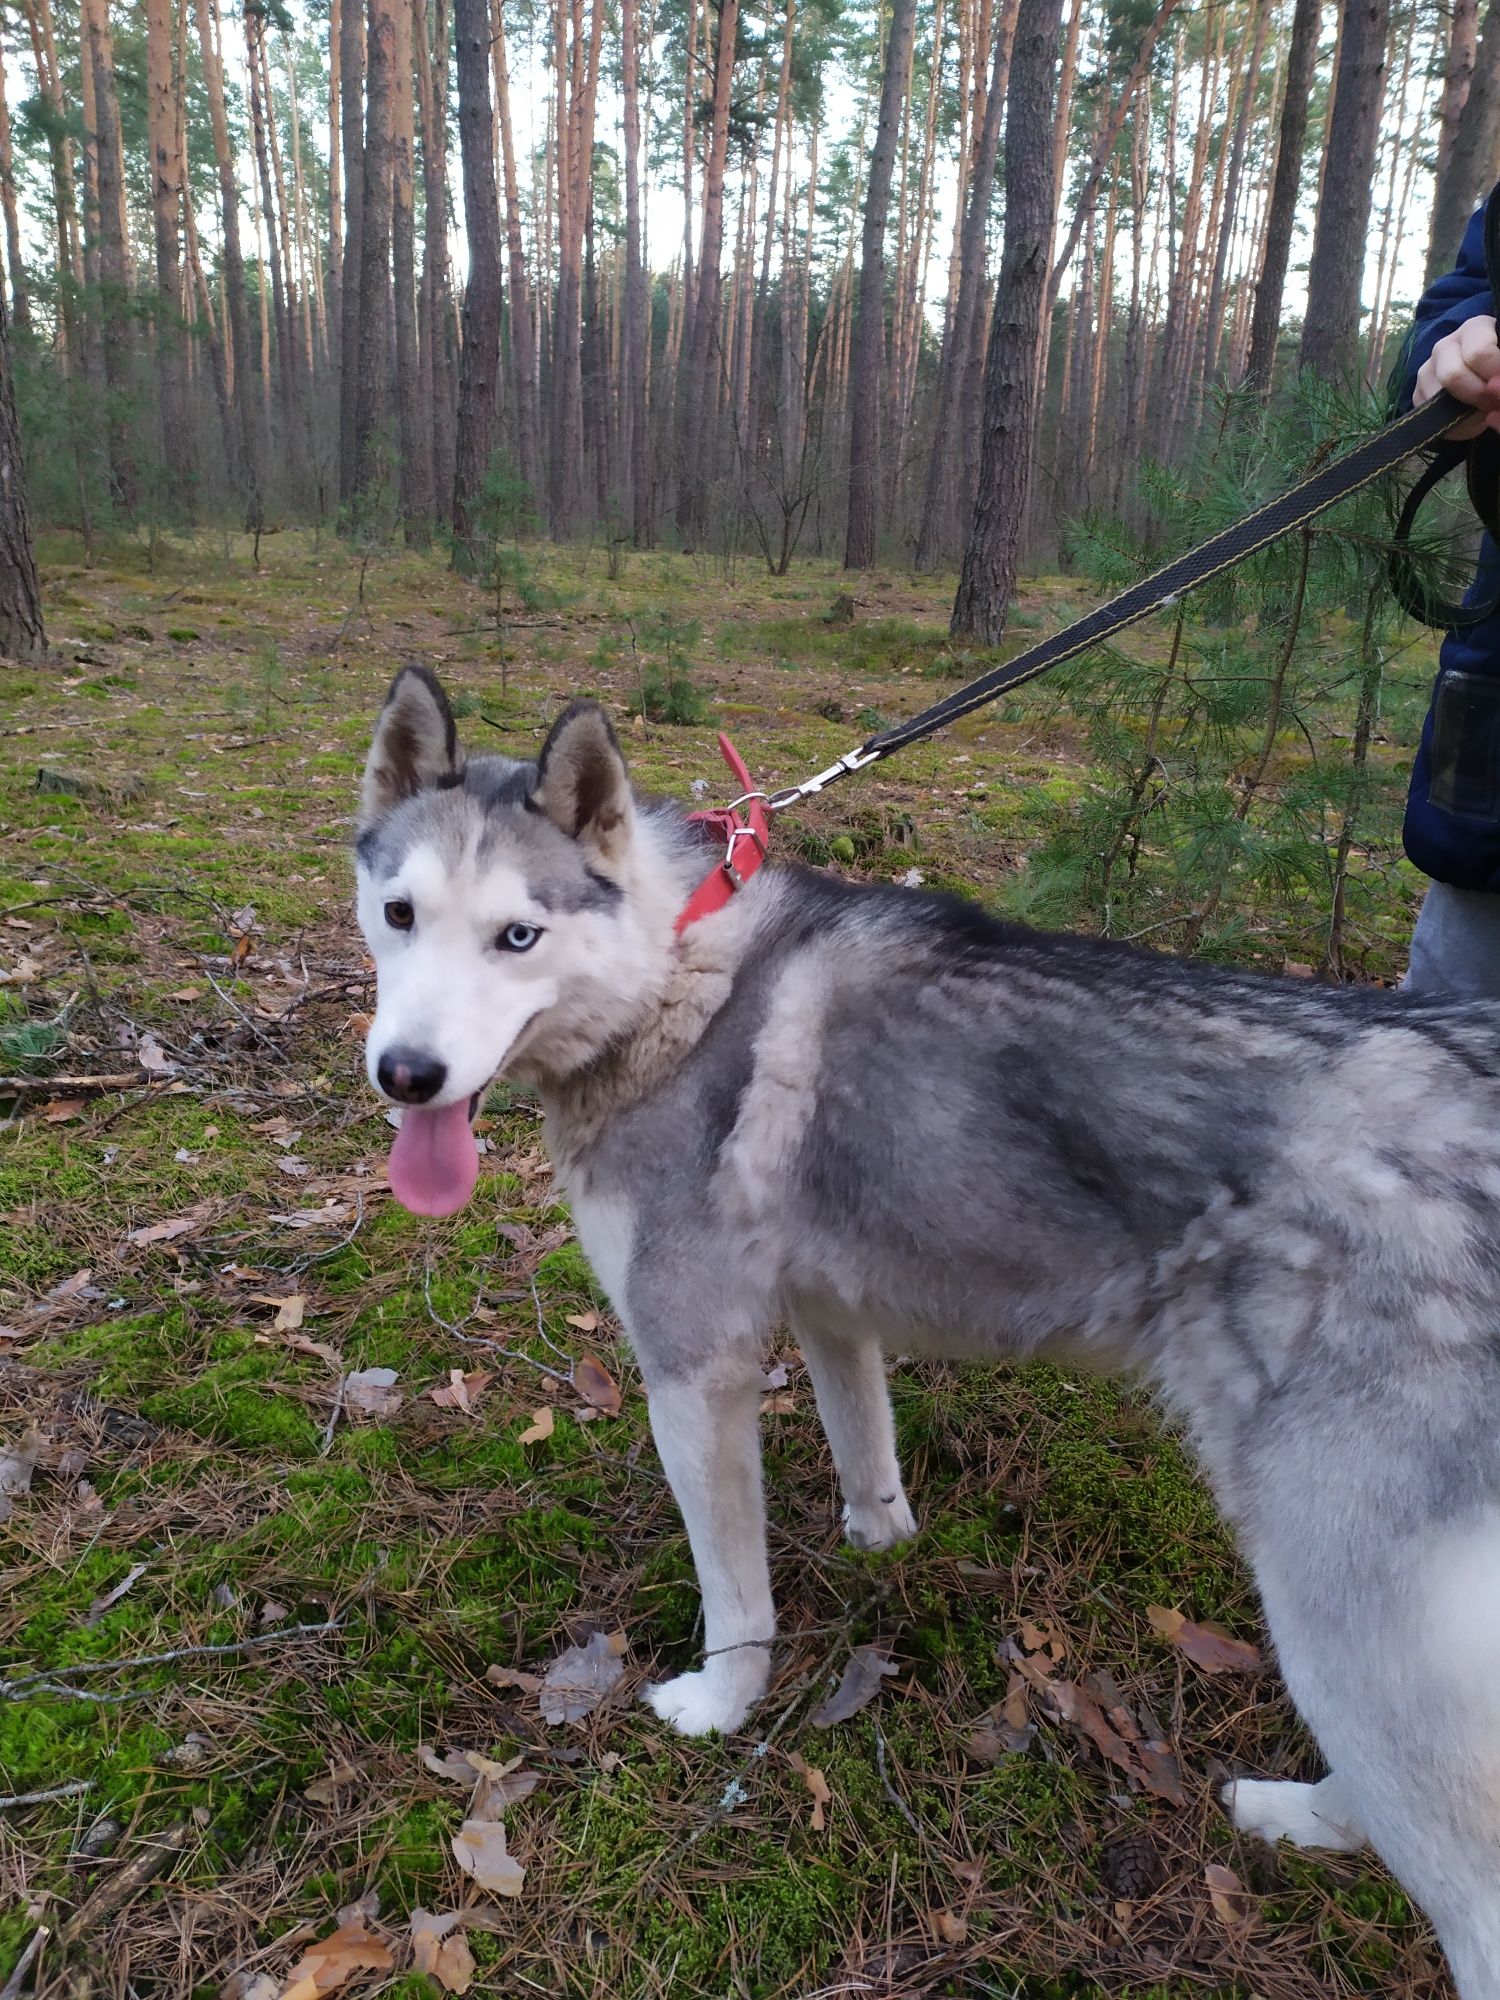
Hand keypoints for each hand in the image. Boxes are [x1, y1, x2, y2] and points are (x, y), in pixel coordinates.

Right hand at [1415, 314, 1499, 438]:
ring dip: (1466, 414)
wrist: (1481, 377)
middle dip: (1478, 396)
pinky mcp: (1417, 394)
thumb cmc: (1497, 369)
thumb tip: (1496, 393)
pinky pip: (1431, 417)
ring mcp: (1427, 370)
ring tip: (1483, 412)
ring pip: (1438, 399)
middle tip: (1494, 404)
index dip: (1494, 374)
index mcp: (1474, 329)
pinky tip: (1470, 419)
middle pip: (1453, 376)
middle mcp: (1445, 346)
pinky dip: (1455, 427)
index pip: (1479, 353)